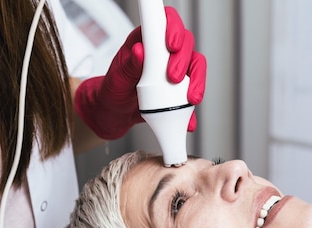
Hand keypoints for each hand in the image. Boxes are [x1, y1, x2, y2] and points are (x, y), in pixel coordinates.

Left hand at [74, 6, 206, 138]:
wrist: (115, 113)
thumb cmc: (114, 91)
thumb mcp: (116, 79)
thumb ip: (128, 66)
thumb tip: (139, 51)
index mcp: (146, 41)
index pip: (164, 23)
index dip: (173, 28)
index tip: (172, 45)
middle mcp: (163, 52)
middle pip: (186, 44)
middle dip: (184, 60)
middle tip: (173, 78)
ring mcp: (174, 68)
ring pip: (195, 66)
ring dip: (197, 81)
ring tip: (190, 99)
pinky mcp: (180, 88)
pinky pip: (194, 91)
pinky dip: (193, 108)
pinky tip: (189, 119)